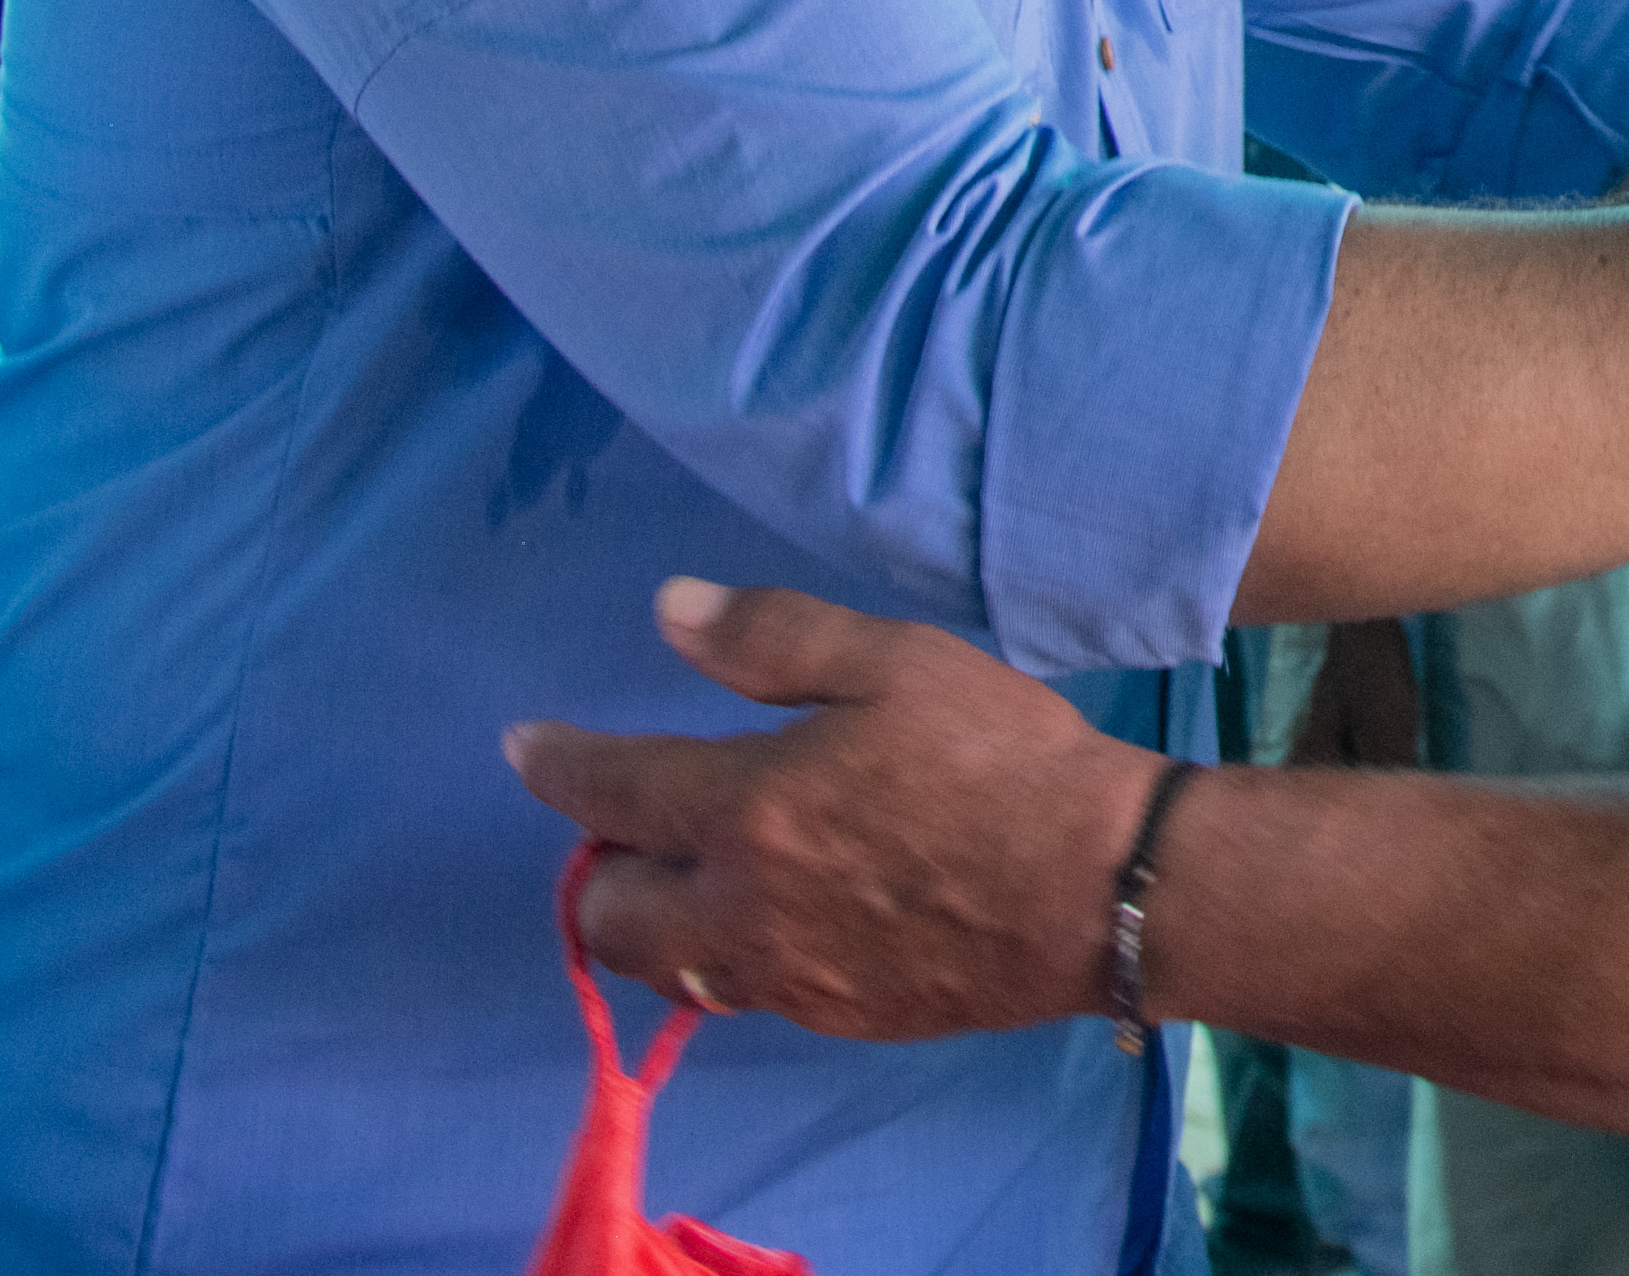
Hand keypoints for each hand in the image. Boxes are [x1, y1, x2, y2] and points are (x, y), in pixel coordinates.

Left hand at [509, 577, 1150, 1036]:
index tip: (525, 746)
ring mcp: (788, 977)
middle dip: (597, 864)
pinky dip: (721, 955)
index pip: (610, 791)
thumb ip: (769, 636)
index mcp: (748, 808)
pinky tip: (765, 915)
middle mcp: (744, 908)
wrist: (1102, 887)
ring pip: (666, 969)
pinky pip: (740, 995)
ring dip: (650, 921)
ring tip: (682, 875)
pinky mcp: (836, 1017)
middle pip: (610, 913)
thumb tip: (665, 611)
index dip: (555, 765)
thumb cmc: (1002, 756)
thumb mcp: (893, 660)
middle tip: (627, 821)